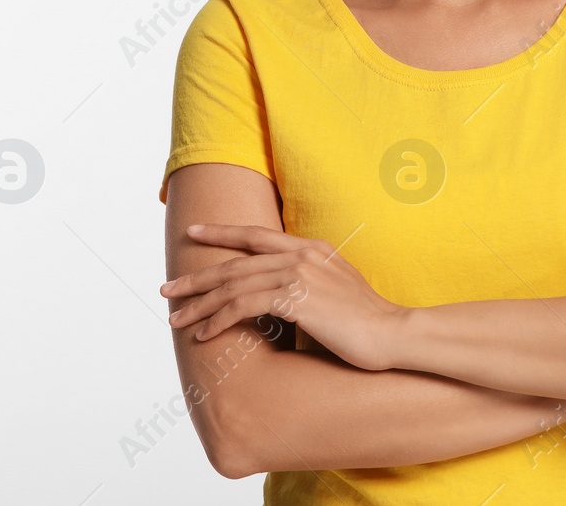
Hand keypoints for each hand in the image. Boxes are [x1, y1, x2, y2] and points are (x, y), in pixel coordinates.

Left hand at [160, 224, 407, 370]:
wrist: (397, 334)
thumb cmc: (369, 323)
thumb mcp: (336, 292)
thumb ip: (308, 286)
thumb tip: (282, 299)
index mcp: (310, 248)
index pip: (256, 236)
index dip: (222, 232)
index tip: (193, 231)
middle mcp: (300, 255)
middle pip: (234, 262)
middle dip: (197, 277)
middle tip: (168, 290)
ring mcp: (297, 274)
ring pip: (232, 285)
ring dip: (200, 304)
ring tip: (177, 319)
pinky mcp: (295, 298)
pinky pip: (243, 307)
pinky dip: (219, 320)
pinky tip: (205, 334)